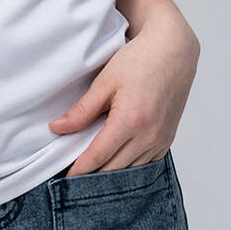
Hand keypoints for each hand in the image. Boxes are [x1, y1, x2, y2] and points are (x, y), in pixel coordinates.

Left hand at [48, 15, 198, 176]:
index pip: (99, 156)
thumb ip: (82, 110)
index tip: (65, 178)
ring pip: (130, 169)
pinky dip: (129, 165)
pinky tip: (115, 161)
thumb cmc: (139, 60)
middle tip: (73, 176)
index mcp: (130, 120)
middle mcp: (149, 135)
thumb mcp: (105, 82)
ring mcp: (161, 139)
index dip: (80, 169)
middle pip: (114, 168)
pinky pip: (145, 163)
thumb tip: (57, 128)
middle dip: (93, 174)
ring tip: (91, 171)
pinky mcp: (167, 139)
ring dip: (111, 173)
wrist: (173, 51)